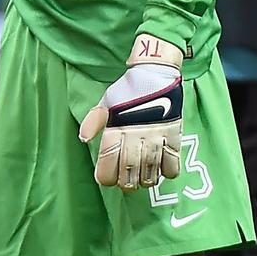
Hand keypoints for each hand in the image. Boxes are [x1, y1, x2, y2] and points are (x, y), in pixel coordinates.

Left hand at [79, 34, 182, 190]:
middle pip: (128, 177)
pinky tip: (162, 166)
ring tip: (143, 175)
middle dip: (125, 183)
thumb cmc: (128, 89)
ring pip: (149, 175)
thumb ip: (94, 121)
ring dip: (145, 180)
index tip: (107, 176)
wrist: (156, 72)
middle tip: (126, 179)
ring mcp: (155, 139)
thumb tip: (83, 138)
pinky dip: (167, 172)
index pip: (107, 169)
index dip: (106, 178)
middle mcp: (134, 139)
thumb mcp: (106, 102)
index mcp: (115, 131)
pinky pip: (172, 166)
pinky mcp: (173, 137)